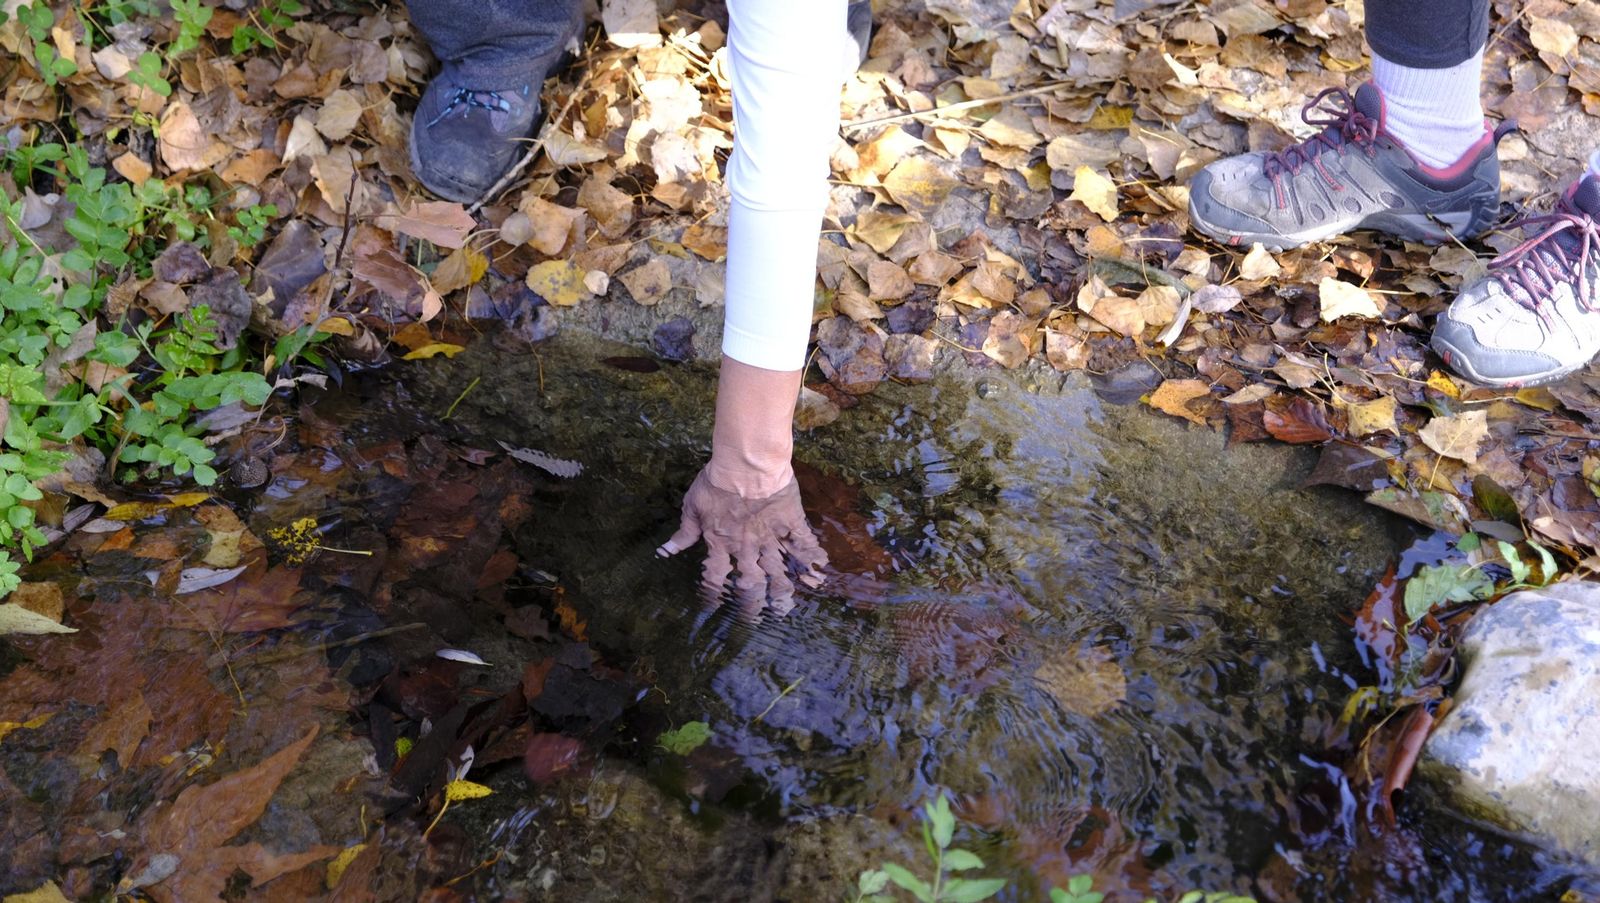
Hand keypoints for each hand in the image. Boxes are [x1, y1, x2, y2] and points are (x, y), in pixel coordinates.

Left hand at [657, 466, 828, 614]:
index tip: (714, 607)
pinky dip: (812, 556)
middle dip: (752, 603)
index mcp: (721, 543)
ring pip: (778, 569)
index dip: (714, 594)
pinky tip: (820, 568)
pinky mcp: (790, 522)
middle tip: (756, 617)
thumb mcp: (693, 506)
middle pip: (750, 582)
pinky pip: (803, 542)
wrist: (746, 466)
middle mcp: (747, 546)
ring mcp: (771, 536)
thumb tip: (666, 552)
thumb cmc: (715, 483)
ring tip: (787, 605)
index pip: (716, 576)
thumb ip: (685, 532)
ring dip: (783, 589)